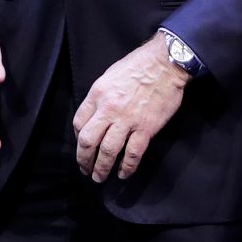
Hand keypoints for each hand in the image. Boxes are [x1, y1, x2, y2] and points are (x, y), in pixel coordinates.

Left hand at [72, 33, 188, 181]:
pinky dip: (127, 167)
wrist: (164, 64)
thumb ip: (101, 96)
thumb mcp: (109, 76)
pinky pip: (132, 154)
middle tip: (85, 170)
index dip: (78, 137)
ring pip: (108, 151)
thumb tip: (95, 115)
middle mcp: (109, 109)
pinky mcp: (145, 129)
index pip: (79, 122)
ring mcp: (127, 120)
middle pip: (88, 140)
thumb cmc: (136, 66)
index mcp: (98, 93)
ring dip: (102, 168)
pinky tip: (123, 174)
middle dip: (84, 159)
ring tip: (100, 177)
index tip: (82, 145)